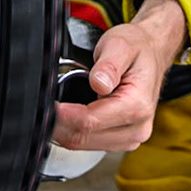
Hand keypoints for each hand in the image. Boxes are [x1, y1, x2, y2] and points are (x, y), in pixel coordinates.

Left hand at [52, 0, 189, 152]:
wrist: (151, 53)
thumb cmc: (136, 48)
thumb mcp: (120, 44)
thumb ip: (109, 64)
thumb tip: (98, 84)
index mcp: (137, 106)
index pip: (89, 122)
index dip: (62, 116)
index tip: (45, 105)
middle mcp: (137, 128)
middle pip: (84, 138)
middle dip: (58, 125)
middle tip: (40, 107)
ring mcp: (131, 137)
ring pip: (85, 145)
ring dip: (64, 131)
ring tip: (51, 110)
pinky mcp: (123, 139)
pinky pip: (91, 144)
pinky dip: (74, 132)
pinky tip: (66, 117)